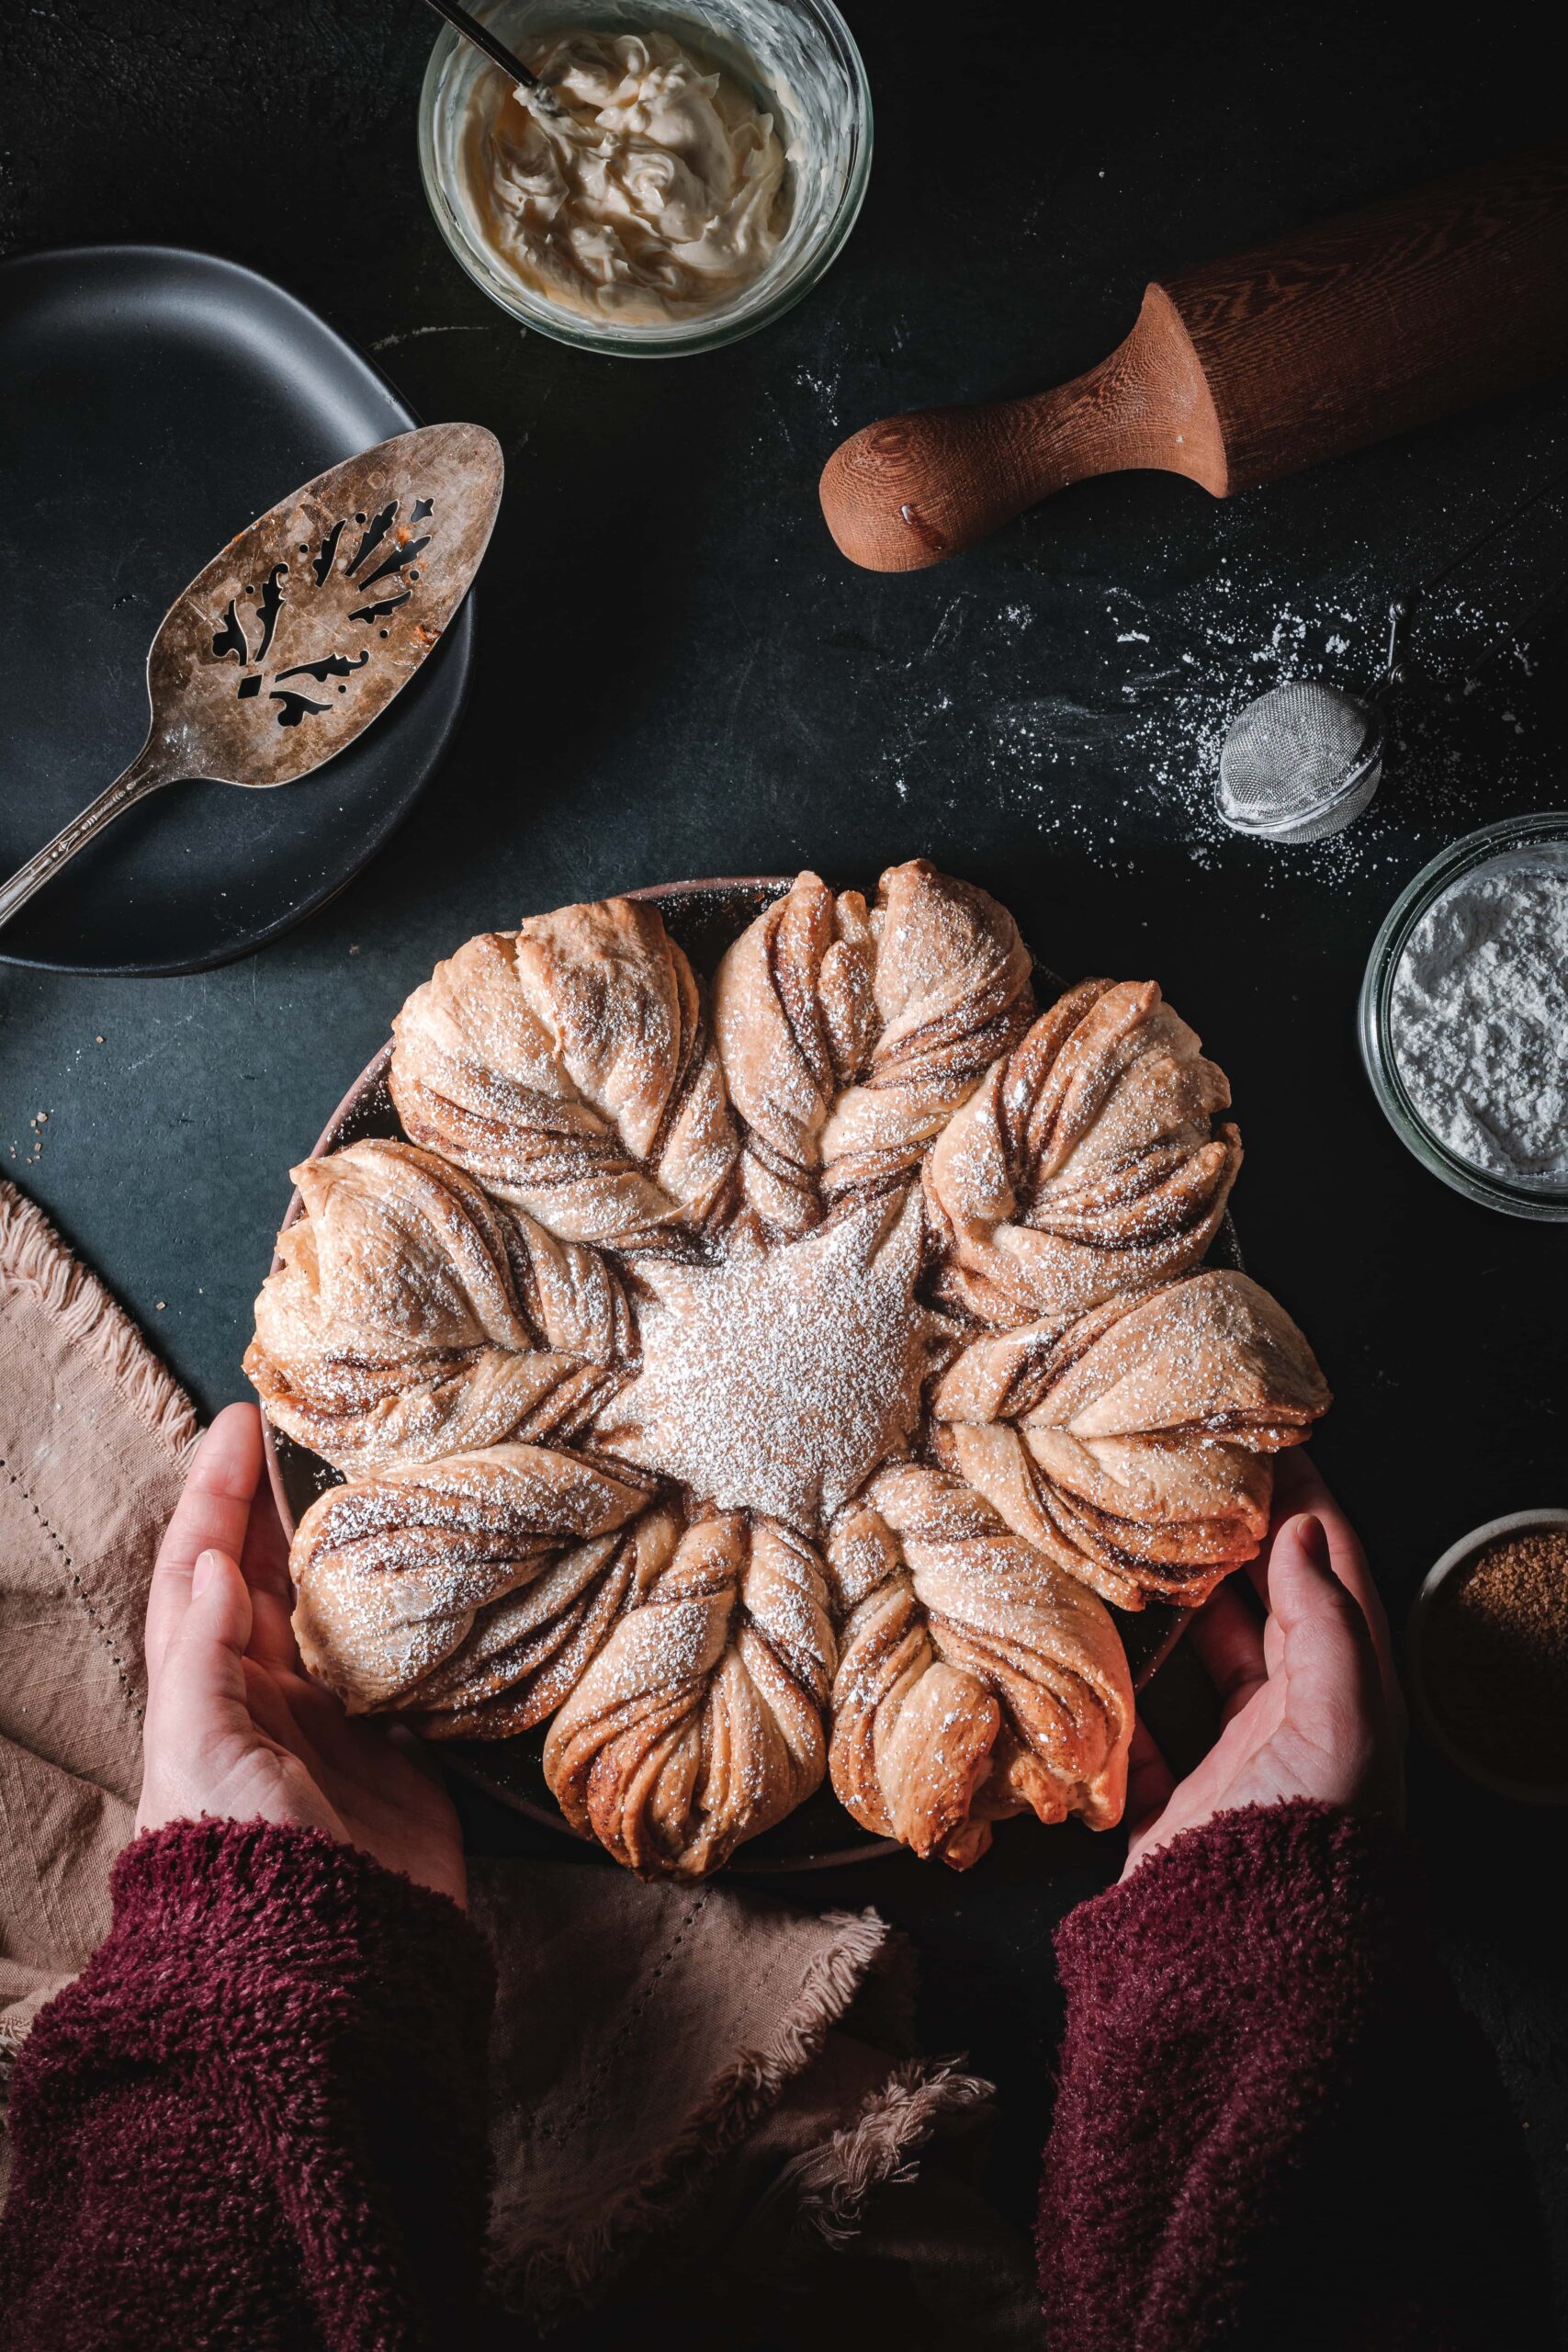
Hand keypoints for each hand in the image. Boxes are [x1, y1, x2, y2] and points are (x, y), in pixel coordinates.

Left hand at [137, 1403, 466, 1908]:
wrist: (325, 1967)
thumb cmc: (242, 1857)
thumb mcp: (199, 1752)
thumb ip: (206, 1659)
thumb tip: (216, 1561)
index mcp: (208, 1687)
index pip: (204, 1566)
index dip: (217, 1493)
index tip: (241, 1418)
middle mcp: (271, 1693)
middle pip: (278, 1572)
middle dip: (291, 1499)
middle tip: (325, 1426)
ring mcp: (341, 1721)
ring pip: (347, 1607)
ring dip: (362, 1544)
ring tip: (393, 1474)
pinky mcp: (405, 1752)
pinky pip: (415, 1661)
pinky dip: (428, 1614)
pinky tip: (452, 1569)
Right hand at [1122, 1452, 1404, 1879]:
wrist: (1248, 1975)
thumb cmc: (1306, 1845)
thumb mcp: (1341, 1722)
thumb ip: (1325, 1624)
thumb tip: (1300, 1531)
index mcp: (1347, 1703)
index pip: (1332, 1581)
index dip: (1306, 1509)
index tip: (1270, 1444)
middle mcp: (1296, 1730)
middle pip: (1266, 1615)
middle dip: (1236, 1546)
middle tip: (1190, 1478)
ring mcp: (1234, 1772)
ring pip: (1204, 1669)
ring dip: (1176, 1610)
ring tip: (1136, 1544)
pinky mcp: (1174, 1815)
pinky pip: (1139, 1743)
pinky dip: (1116, 1699)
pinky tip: (1089, 1655)